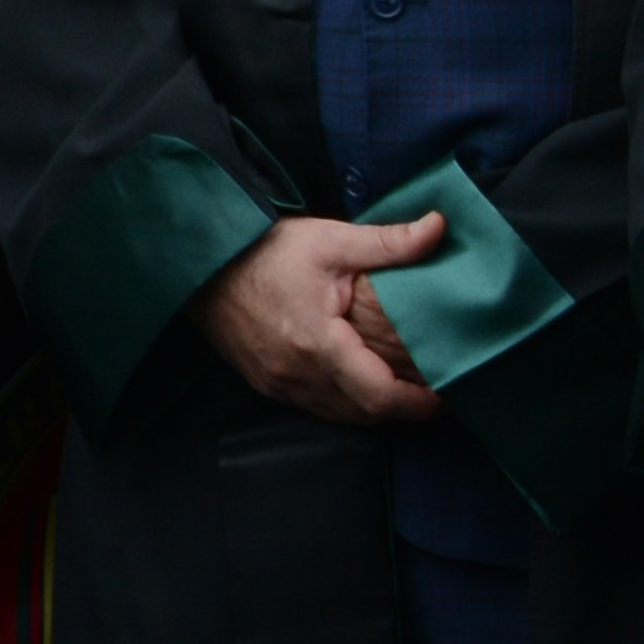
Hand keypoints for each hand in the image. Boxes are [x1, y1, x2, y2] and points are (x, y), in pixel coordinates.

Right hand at [196, 209, 447, 422]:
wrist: (197, 261)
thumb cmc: (263, 249)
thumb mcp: (330, 240)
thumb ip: (390, 243)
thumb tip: (440, 228)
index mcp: (318, 344)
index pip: (381, 397)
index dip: (420, 403)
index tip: (446, 391)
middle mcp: (297, 374)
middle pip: (365, 414)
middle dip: (402, 407)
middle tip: (428, 387)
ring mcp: (277, 383)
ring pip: (340, 415)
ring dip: (371, 407)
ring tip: (395, 384)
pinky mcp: (263, 381)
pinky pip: (314, 406)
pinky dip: (342, 401)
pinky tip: (352, 377)